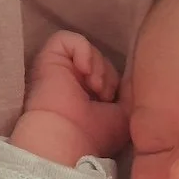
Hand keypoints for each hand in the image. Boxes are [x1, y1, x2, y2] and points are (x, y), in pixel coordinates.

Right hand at [11, 31, 128, 166]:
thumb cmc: (95, 134)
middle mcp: (70, 80)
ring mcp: (59, 69)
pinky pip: (67, 38)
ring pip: (88, 49)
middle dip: (109, 75)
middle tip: (105, 96)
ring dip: (99, 67)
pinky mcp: (47, 58)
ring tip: (95, 89)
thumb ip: (128, 93)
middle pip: (101, 59)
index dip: (116, 81)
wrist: (68, 140)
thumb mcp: (124, 114)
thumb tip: (131, 77)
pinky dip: (83, 52)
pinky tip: (85, 73)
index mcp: (85, 94)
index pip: (107, 72)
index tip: (114, 100)